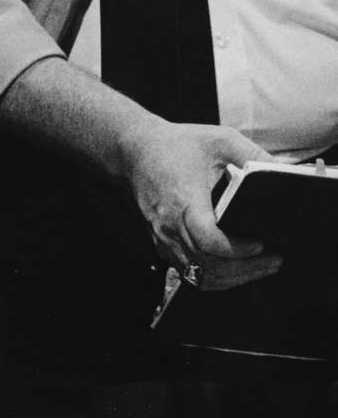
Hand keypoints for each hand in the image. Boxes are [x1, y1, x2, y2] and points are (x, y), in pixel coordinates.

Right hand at [122, 118, 284, 290]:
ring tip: (259, 267)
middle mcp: (171, 226)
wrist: (135, 149)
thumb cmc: (175, 144)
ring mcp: (164, 238)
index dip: (238, 251)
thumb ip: (252, 154)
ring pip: (200, 276)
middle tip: (274, 260)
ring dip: (232, 278)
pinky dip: (214, 277)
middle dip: (247, 269)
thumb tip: (281, 171)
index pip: (208, 241)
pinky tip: (233, 268)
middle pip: (209, 266)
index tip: (261, 244)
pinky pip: (189, 272)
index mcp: (185, 202)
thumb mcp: (218, 139)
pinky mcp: (161, 243)